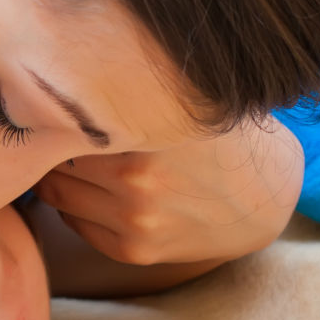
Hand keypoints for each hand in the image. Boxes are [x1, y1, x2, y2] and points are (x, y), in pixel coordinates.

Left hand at [33, 117, 303, 265]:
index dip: (58, 110)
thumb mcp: (185, 103)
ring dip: (58, 174)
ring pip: (57, 192)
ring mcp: (133, 219)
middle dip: (54, 142)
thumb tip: (64, 70)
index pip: (66, 118)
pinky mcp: (133, 250)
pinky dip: (74, 205)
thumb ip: (132, 91)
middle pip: (55, 156)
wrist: (265, 201)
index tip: (55, 103)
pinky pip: (73, 222)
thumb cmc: (220, 138)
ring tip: (75, 158)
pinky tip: (94, 189)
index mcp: (148, 133)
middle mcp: (136, 178)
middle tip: (59, 131)